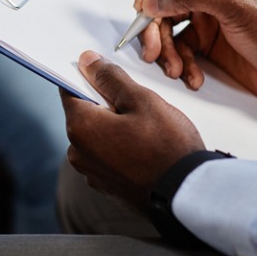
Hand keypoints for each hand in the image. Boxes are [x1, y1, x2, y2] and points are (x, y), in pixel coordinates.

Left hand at [62, 51, 203, 208]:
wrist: (187, 194)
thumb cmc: (167, 146)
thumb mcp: (141, 100)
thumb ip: (110, 78)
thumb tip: (87, 61)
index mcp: (80, 128)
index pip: (69, 90)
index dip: (88, 78)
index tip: (108, 75)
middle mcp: (78, 153)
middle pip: (85, 114)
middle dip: (106, 104)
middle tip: (138, 105)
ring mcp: (92, 173)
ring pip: (98, 136)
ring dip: (115, 127)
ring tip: (147, 129)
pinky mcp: (107, 187)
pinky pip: (108, 157)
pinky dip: (121, 148)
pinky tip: (146, 149)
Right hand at [134, 0, 256, 102]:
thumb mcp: (233, 3)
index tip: (142, 2)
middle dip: (151, 23)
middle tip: (150, 48)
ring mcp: (203, 10)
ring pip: (163, 23)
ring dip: (163, 48)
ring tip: (174, 68)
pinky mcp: (203, 37)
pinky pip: (176, 46)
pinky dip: (179, 62)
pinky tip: (192, 76)